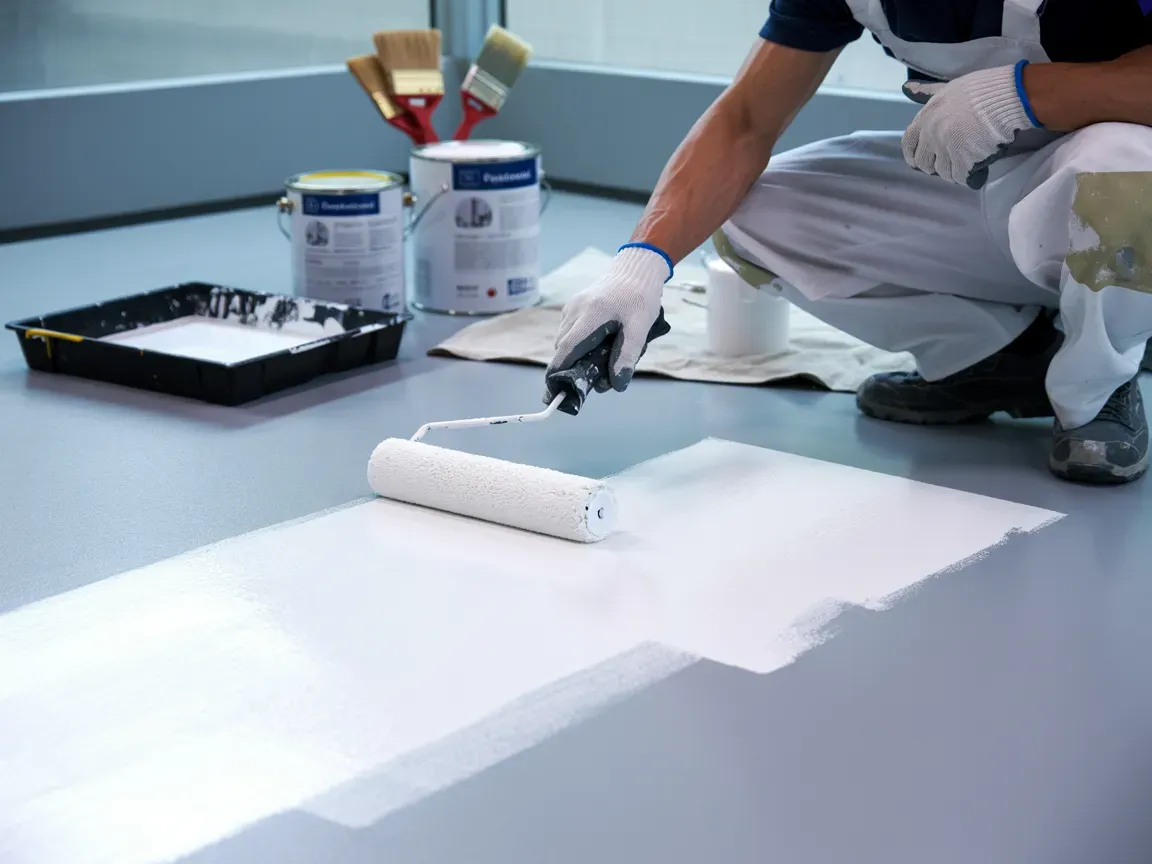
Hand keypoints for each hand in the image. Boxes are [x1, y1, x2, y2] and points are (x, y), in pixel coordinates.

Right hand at [544, 245, 667, 401]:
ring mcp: (571, 307)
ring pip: (565, 341)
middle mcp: (575, 311)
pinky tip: (599, 343)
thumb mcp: (640, 329)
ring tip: (603, 358)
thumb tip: (617, 385)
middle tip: (595, 380)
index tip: (553, 392)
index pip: (566, 350)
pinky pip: (569, 332)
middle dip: (573, 368)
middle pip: (564, 349)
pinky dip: (579, 344)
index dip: (558, 372)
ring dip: (577, 356)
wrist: (636, 269)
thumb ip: (627, 357)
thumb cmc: (640, 298)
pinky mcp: (573, 306)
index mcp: (590, 315)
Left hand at [901, 62, 1039, 188]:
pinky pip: (960, 177)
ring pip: (942, 172)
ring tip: (968, 163)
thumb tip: (906, 87)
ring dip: (954, 171)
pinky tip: (977, 171)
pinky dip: (968, 177)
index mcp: (927, 116)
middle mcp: (932, 134)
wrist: (1008, 97)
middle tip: (950, 162)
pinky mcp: (963, 160)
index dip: (914, 154)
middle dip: (934, 165)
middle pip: (923, 162)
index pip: (908, 143)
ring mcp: (947, 148)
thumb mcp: (949, 88)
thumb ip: (927, 93)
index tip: (921, 160)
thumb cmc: (982, 89)